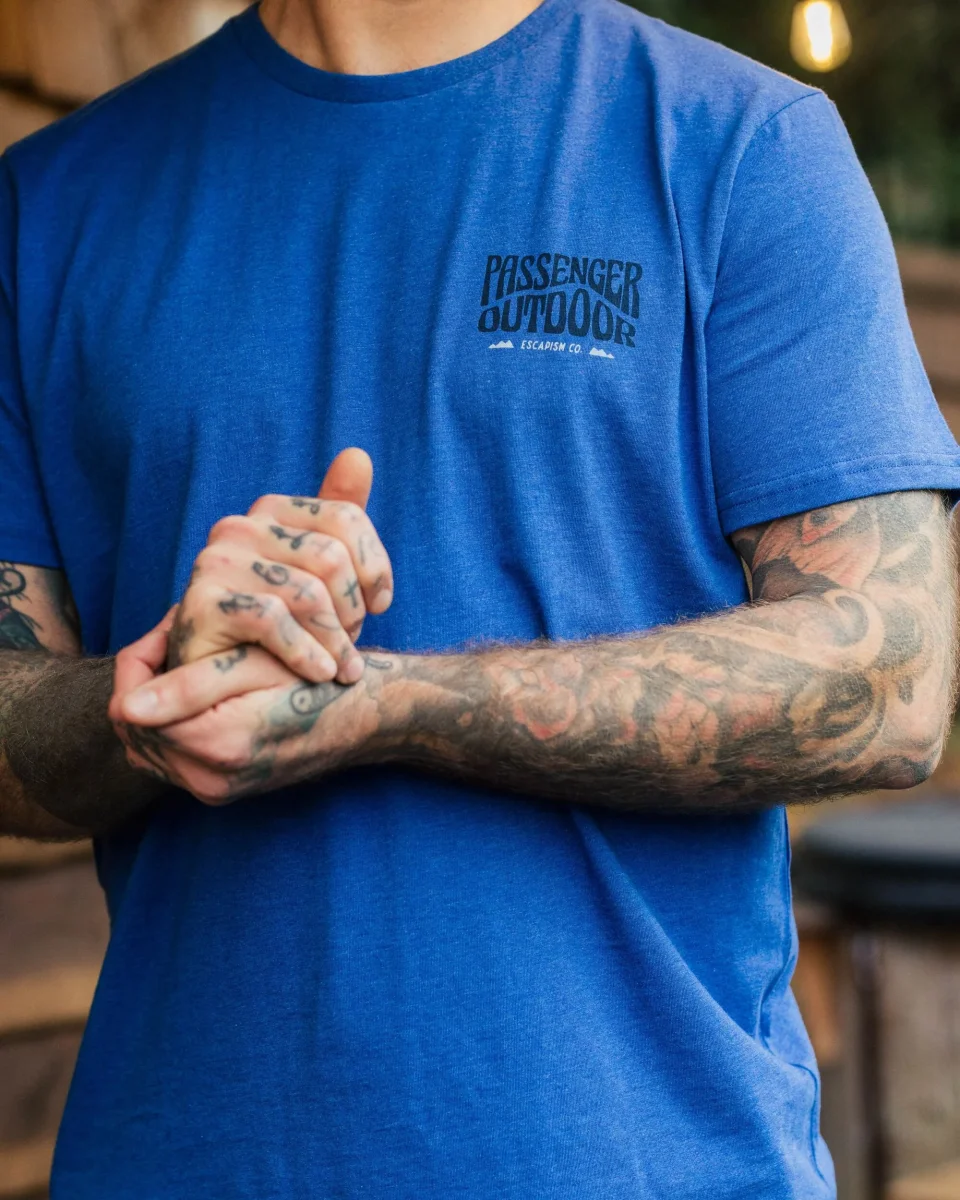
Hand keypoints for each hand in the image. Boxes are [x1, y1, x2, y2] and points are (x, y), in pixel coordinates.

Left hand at [110, 608, 393, 803]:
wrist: (370, 715)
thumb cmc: (321, 676)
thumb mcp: (254, 665)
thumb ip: (186, 685)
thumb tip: (123, 707)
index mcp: (214, 746)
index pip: (129, 708)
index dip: (140, 660)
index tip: (168, 627)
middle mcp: (209, 781)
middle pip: (134, 730)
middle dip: (144, 681)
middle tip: (175, 637)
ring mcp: (216, 790)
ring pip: (150, 744)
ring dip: (157, 702)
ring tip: (189, 661)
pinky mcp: (224, 790)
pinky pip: (174, 757)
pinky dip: (176, 722)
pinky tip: (201, 689)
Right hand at [167, 448, 393, 686]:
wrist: (220, 682)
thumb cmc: (280, 630)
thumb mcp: (316, 573)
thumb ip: (338, 518)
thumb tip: (358, 455)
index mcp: (271, 511)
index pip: (346, 518)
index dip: (374, 567)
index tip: (379, 605)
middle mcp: (239, 526)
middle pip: (331, 557)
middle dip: (353, 610)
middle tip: (351, 645)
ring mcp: (215, 562)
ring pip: (309, 593)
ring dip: (335, 641)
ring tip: (340, 668)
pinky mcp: (200, 603)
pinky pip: (275, 620)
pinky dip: (306, 653)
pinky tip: (319, 672)